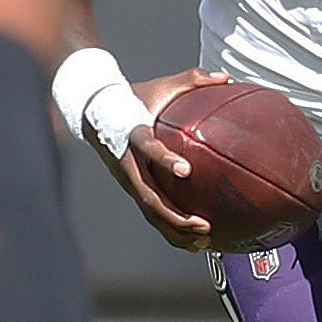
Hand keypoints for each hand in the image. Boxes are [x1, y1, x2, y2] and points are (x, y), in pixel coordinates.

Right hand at [93, 68, 227, 251]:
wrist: (96, 111)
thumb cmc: (136, 97)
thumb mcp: (162, 84)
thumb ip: (193, 80)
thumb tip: (226, 77)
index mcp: (132, 135)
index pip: (146, 148)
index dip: (164, 159)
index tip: (186, 170)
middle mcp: (127, 164)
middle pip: (148, 195)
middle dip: (175, 214)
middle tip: (203, 224)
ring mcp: (128, 180)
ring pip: (150, 212)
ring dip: (175, 230)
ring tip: (204, 241)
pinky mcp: (133, 189)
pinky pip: (152, 215)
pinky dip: (171, 231)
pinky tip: (195, 243)